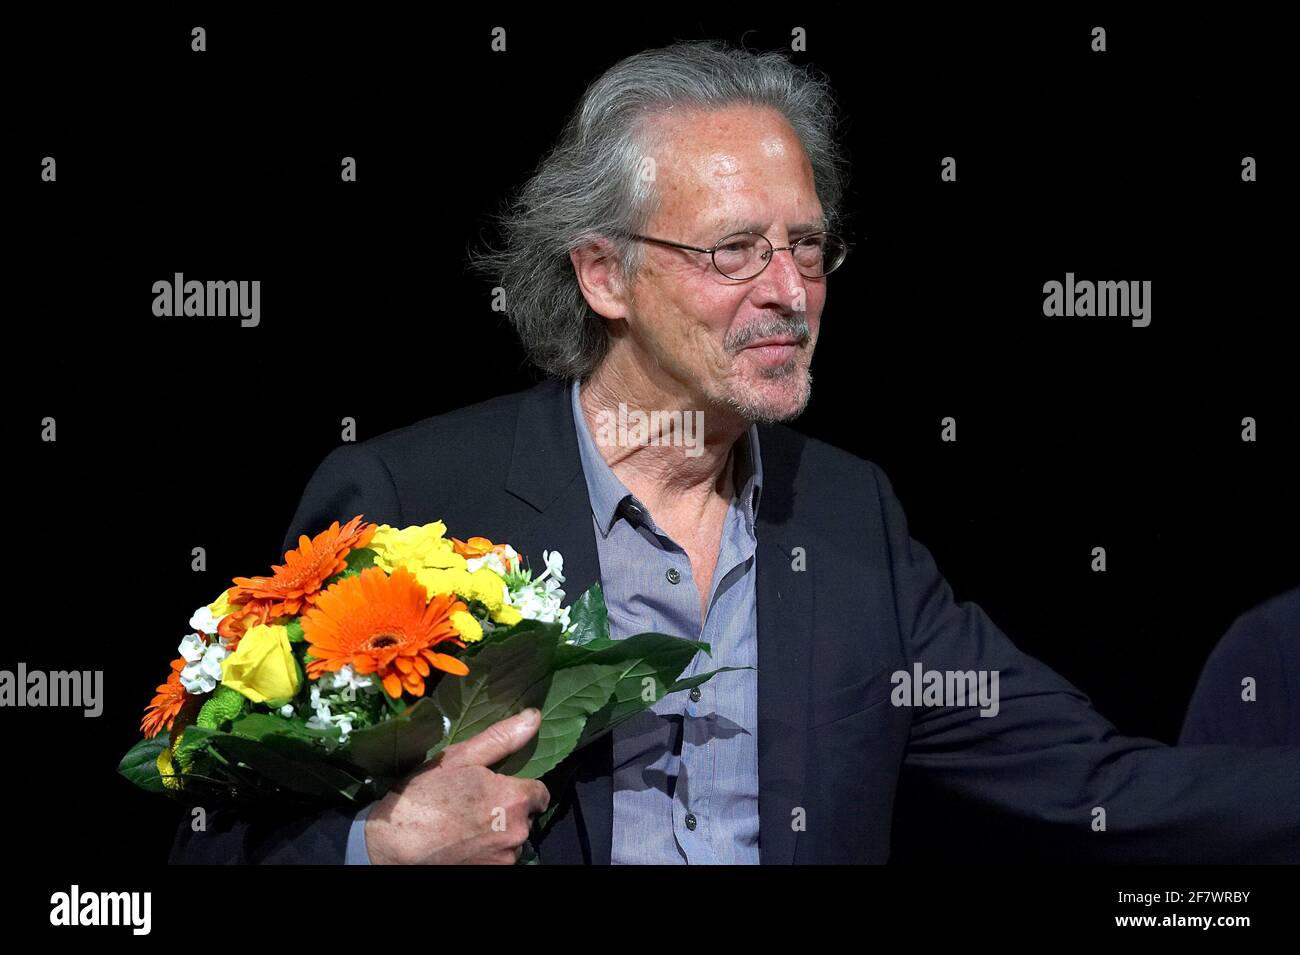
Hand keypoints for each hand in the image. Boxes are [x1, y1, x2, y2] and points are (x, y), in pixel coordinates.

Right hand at [363, 707, 549, 863]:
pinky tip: (462, 843)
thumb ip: (502, 738)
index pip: (540, 794)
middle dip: (507, 810)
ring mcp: (504, 858)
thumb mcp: (460, 757)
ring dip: (498, 833)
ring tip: (466, 825)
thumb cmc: (424, 796)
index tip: (499, 787)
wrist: (392, 845)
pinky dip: (487, 852)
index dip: (520, 788)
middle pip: (526, 817)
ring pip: (512, 840)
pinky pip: (499, 859)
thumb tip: (534, 717)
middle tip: (475, 804)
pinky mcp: (491, 874)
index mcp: (514, 798)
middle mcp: (517, 832)